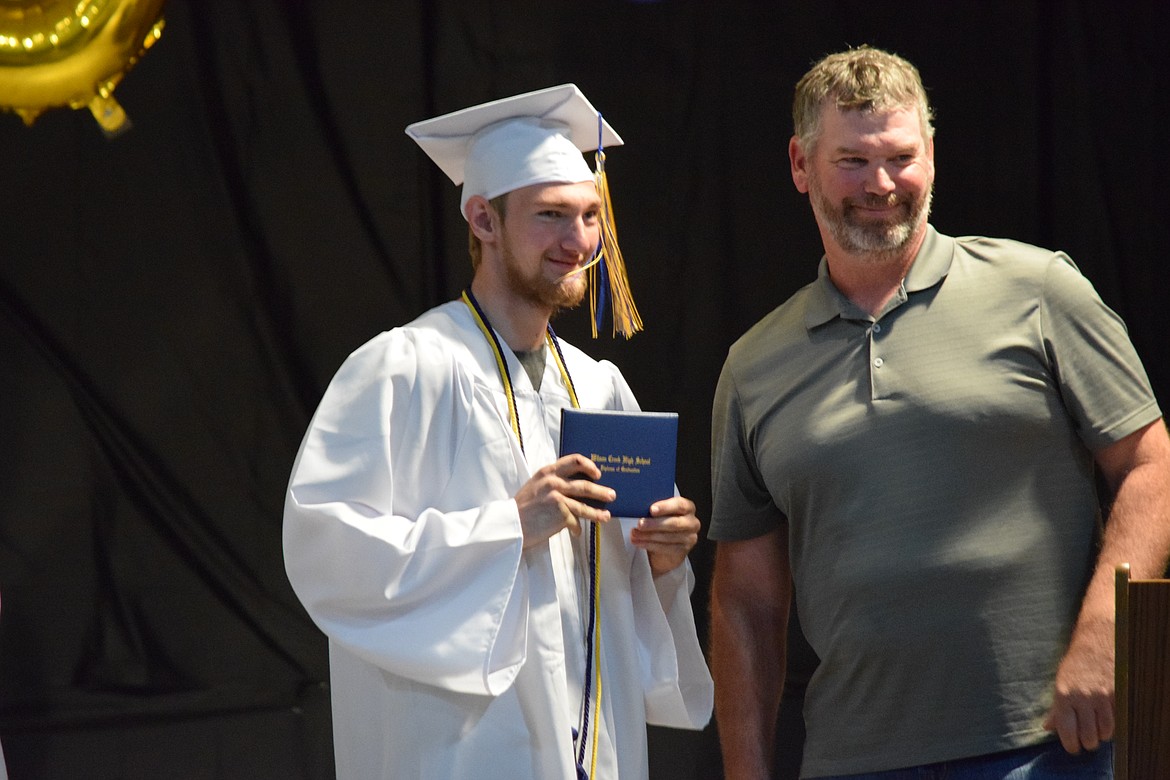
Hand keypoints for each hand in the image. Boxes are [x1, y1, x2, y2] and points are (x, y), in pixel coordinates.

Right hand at [514, 454, 613, 548]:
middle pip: (585, 485)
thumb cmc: (522, 508)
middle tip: (611, 495)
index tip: (597, 473)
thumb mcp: (535, 486)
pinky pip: (575, 522)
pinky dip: (576, 528)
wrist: (510, 525)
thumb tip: (574, 486)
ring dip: (598, 512)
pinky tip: (576, 532)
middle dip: (600, 491)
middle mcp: (554, 483)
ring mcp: (558, 499)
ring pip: (585, 506)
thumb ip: (552, 482)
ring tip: (606, 516)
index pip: (574, 460)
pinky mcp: (561, 515)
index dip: (589, 465)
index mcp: (547, 472)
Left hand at [629, 495, 699, 575]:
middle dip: (654, 524)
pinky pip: (665, 548)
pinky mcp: (683, 551)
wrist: (666, 544)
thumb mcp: (661, 512)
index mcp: (688, 507)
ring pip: (668, 537)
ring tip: (635, 534)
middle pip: (674, 523)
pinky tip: (639, 542)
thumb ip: (656, 508)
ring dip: (648, 536)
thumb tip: (640, 507)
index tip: (651, 509)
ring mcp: (689, 538)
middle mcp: (692, 522)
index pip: (680, 505)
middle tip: (640, 523)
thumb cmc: (662, 522)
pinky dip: (650, 545)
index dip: (665, 506)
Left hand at [1042, 619, 1114, 752]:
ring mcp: (1101, 697)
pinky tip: (1107, 723)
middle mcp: (1082, 698)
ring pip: (1104, 732)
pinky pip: (1116, 721)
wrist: (1096, 641)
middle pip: (1087, 736)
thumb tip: (1047, 727)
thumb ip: (1056, 708)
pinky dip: (1112, 727)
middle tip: (1086, 741)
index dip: (1070, 744)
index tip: (1072, 747)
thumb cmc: (1075, 664)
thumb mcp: (1060, 683)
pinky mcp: (1116, 695)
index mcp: (1063, 695)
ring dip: (1101, 737)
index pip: (1066, 730)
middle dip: (1087, 743)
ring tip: (1097, 733)